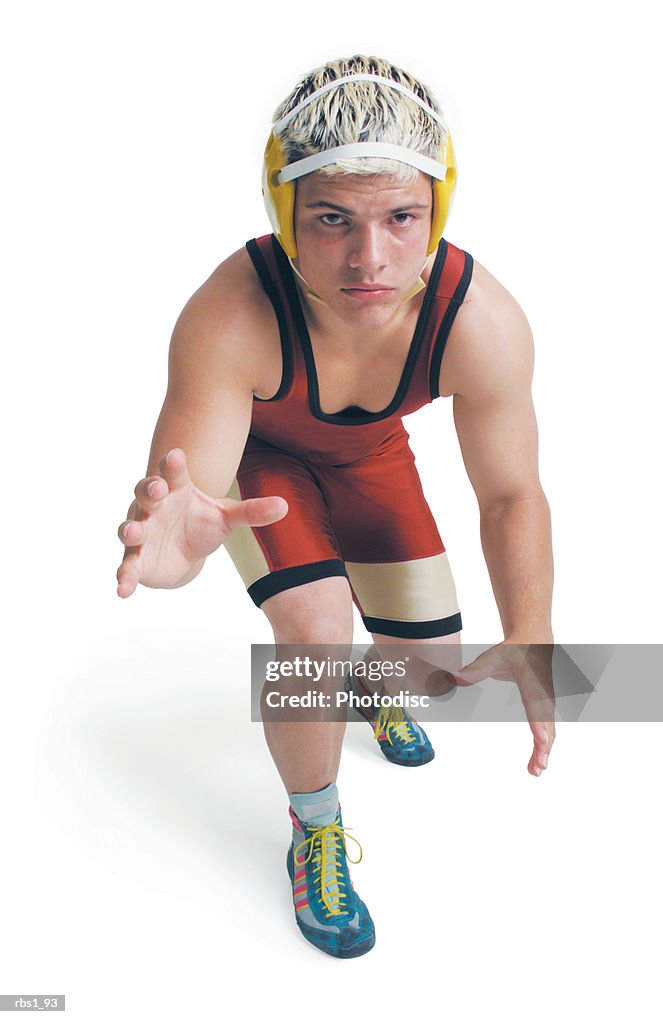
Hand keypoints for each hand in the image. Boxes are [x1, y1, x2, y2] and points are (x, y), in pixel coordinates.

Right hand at [116, 447, 287, 597]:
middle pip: (146, 493)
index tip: (176, 455)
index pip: (174, 473)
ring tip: (134, 532)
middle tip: (158, 488)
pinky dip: (123, 577)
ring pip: (130, 527)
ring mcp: (142, 533)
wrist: (183, 553)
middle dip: (150, 489)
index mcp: (176, 489)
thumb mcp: (227, 517)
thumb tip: (284, 506)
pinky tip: (123, 590)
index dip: (173, 464)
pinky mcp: (136, 559)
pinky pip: (127, 566)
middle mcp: (153, 507)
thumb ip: (252, 511)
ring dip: (130, 529)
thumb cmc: (202, 524)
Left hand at [447, 641, 555, 776]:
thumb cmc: (514, 649)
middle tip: (537, 768)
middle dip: (543, 748)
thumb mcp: (492, 657)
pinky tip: (536, 762)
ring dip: (543, 752)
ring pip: (550, 732)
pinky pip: (548, 731)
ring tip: (534, 771)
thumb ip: (474, 670)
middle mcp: (544, 697)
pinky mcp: (547, 710)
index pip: (536, 708)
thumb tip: (451, 678)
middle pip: (547, 726)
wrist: (534, 640)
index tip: (540, 741)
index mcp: (532, 685)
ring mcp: (548, 704)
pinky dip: (544, 747)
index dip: (539, 725)